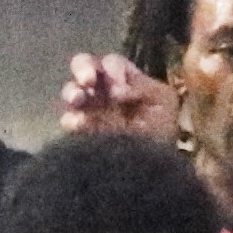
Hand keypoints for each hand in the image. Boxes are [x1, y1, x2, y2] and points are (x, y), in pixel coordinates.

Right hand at [60, 53, 176, 143]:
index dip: (112, 68)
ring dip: (73, 91)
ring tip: (78, 100)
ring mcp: (89, 110)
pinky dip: (71, 119)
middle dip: (83, 68)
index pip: (111, 63)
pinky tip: (78, 123)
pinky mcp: (80, 133)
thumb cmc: (160, 133)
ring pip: (72, 91)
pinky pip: (69, 120)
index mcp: (124, 80)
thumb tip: (114, 89)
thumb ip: (142, 85)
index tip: (118, 85)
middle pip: (84, 67)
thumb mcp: (163, 101)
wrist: (153, 170)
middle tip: (88, 81)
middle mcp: (103, 91)